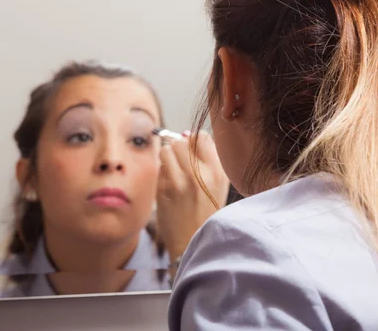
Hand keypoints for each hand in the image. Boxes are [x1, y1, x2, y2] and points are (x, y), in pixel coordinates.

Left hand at [156, 131, 229, 262]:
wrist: (193, 242)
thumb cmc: (206, 212)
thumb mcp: (218, 185)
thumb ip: (208, 159)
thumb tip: (187, 134)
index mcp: (217, 172)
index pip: (201, 137)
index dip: (194, 141)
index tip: (192, 151)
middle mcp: (199, 174)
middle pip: (180, 141)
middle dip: (178, 147)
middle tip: (180, 161)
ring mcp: (179, 182)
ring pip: (165, 150)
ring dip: (167, 157)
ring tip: (174, 171)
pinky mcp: (163, 190)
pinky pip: (159, 167)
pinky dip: (162, 172)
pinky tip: (169, 184)